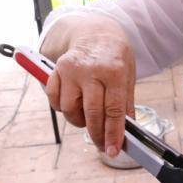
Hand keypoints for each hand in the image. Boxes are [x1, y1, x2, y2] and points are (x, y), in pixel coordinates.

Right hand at [45, 18, 135, 156]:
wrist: (96, 31)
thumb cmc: (115, 56)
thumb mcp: (129, 76)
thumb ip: (126, 104)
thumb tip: (126, 133)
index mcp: (114, 72)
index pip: (113, 110)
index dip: (113, 134)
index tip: (113, 150)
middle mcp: (90, 70)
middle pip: (91, 113)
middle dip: (96, 134)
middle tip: (101, 145)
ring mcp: (70, 70)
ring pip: (69, 109)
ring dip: (79, 121)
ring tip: (88, 118)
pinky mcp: (56, 70)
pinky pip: (54, 99)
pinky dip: (62, 108)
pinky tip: (73, 105)